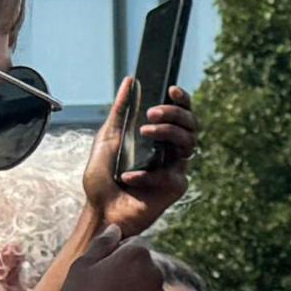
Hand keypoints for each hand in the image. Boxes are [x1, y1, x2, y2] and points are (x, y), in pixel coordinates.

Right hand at [47, 226, 168, 290]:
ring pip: (149, 288)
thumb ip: (102, 243)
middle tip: (103, 290)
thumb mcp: (82, 265)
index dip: (115, 256)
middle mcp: (156, 273)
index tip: (101, 271)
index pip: (133, 245)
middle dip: (129, 273)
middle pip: (144, 266)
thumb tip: (116, 229)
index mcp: (138, 254)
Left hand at [81, 81, 200, 237]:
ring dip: (168, 133)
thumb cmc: (103, 177)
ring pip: (189, 144)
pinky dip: (147, 174)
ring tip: (144, 134)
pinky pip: (169, 174)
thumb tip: (130, 81)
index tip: (172, 90)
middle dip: (175, 114)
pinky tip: (128, 176)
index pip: (180, 113)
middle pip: (191, 125)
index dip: (182, 100)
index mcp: (158, 136)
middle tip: (153, 114)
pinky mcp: (175, 187)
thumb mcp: (107, 137)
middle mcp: (171, 150)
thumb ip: (120, 110)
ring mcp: (175, 168)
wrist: (100, 209)